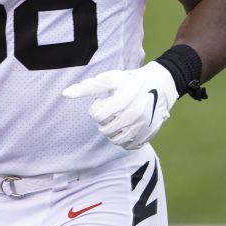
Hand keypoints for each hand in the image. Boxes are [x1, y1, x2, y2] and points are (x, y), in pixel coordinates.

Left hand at [62, 61, 179, 149]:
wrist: (159, 84)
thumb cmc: (130, 81)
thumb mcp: (110, 79)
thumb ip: (87, 87)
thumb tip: (65, 94)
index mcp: (123, 99)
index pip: (98, 116)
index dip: (97, 111)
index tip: (103, 105)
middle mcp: (134, 113)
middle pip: (107, 130)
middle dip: (104, 124)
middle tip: (109, 115)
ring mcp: (143, 124)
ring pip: (118, 141)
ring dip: (112, 134)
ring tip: (116, 124)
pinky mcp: (150, 132)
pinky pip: (131, 145)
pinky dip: (125, 141)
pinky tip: (125, 131)